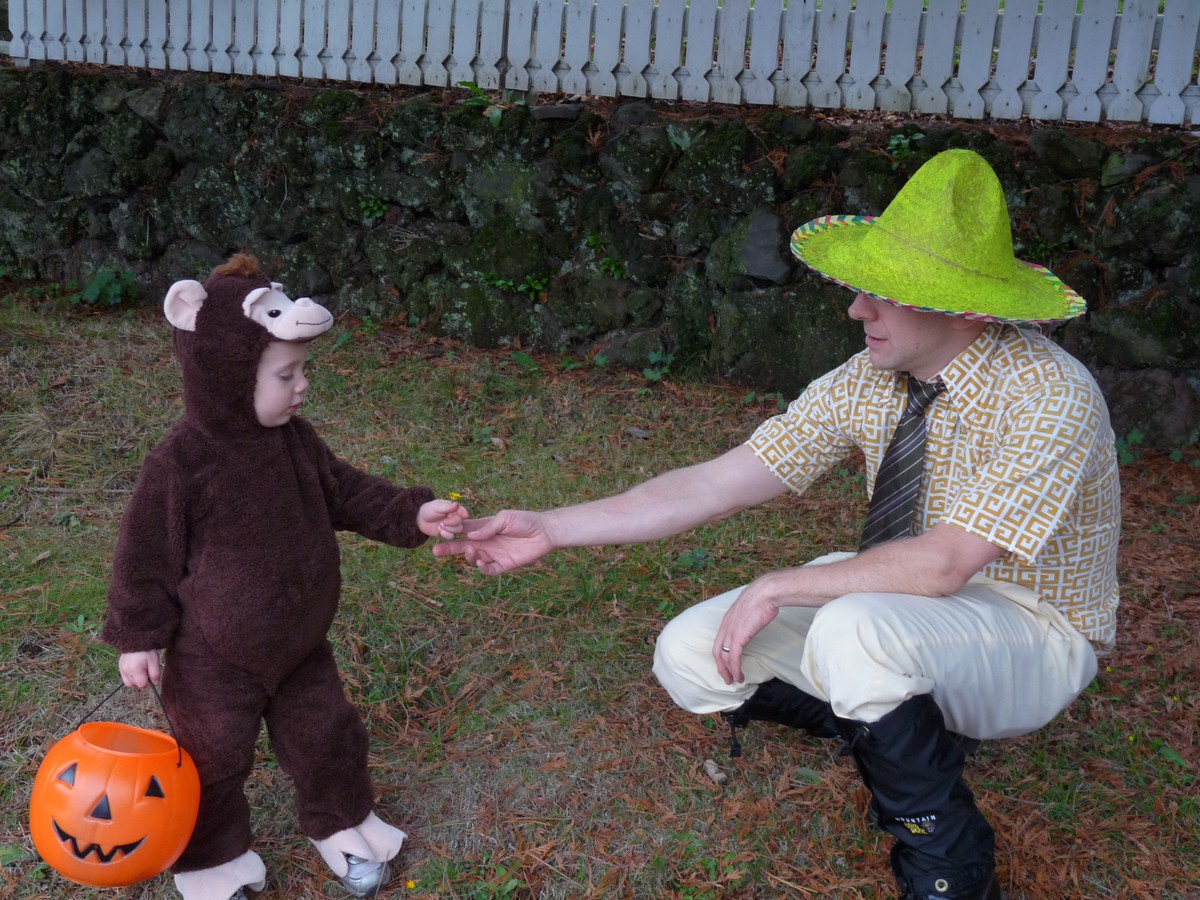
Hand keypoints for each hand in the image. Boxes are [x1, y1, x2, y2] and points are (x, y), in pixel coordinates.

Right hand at [118, 650, 162, 688]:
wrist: (136, 640)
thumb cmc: (147, 651)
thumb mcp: (154, 661)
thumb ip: (155, 673)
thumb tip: (155, 683)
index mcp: (135, 670)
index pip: (142, 685)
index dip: (148, 682)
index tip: (150, 674)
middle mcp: (126, 672)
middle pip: (135, 685)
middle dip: (142, 681)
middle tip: (146, 671)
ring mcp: (122, 670)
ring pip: (129, 683)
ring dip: (135, 680)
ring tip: (140, 670)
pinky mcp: (120, 668)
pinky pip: (125, 678)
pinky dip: (130, 677)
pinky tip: (135, 669)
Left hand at [418, 499, 470, 539]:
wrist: (420, 520)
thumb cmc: (429, 510)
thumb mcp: (437, 507)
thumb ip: (448, 507)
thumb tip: (457, 504)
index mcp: (454, 509)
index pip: (462, 511)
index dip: (464, 513)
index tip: (466, 516)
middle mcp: (455, 517)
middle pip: (461, 522)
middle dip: (452, 523)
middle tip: (443, 522)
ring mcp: (452, 526)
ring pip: (458, 530)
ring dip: (448, 529)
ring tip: (440, 525)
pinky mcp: (448, 533)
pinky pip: (451, 536)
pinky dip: (445, 534)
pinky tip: (439, 530)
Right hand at [431, 509, 553, 574]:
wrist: (544, 532)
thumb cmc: (525, 520)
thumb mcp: (505, 518)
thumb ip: (488, 526)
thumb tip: (471, 535)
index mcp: (483, 528)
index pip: (463, 530)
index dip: (451, 531)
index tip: (441, 530)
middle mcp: (486, 542)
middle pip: (462, 547)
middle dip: (449, 549)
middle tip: (435, 551)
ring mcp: (494, 554)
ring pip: (474, 559)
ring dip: (469, 556)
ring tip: (471, 551)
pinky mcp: (504, 565)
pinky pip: (489, 570)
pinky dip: (482, 568)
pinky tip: (480, 562)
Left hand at [712, 576, 785, 684]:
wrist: (765, 593)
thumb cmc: (761, 598)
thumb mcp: (750, 608)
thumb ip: (747, 616)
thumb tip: (754, 619)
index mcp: (727, 620)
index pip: (719, 642)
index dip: (721, 655)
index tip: (727, 665)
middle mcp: (725, 627)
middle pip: (717, 652)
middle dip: (721, 667)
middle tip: (727, 678)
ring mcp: (731, 632)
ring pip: (724, 658)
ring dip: (729, 671)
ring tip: (735, 680)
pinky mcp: (739, 637)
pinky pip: (734, 658)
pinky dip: (735, 669)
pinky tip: (739, 676)